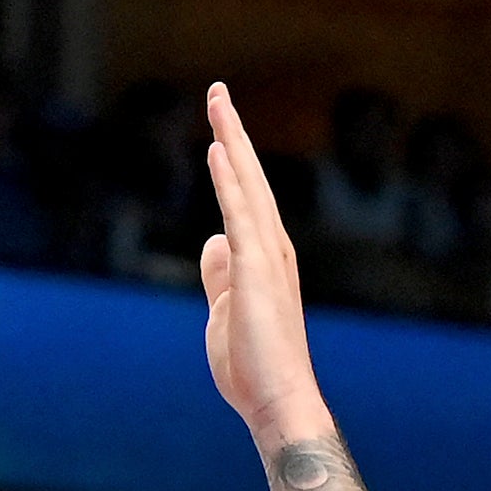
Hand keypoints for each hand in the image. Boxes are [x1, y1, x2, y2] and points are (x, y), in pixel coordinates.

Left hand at [198, 83, 321, 437]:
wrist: (277, 399)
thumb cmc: (252, 364)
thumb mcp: (226, 310)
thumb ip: (221, 273)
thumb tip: (213, 239)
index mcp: (264, 258)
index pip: (245, 196)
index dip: (231, 158)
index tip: (216, 126)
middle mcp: (272, 248)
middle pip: (249, 178)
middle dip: (232, 133)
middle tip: (217, 92)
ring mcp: (267, 257)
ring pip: (247, 186)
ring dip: (232, 141)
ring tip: (217, 102)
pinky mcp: (257, 271)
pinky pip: (240, 215)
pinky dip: (229, 181)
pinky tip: (217, 151)